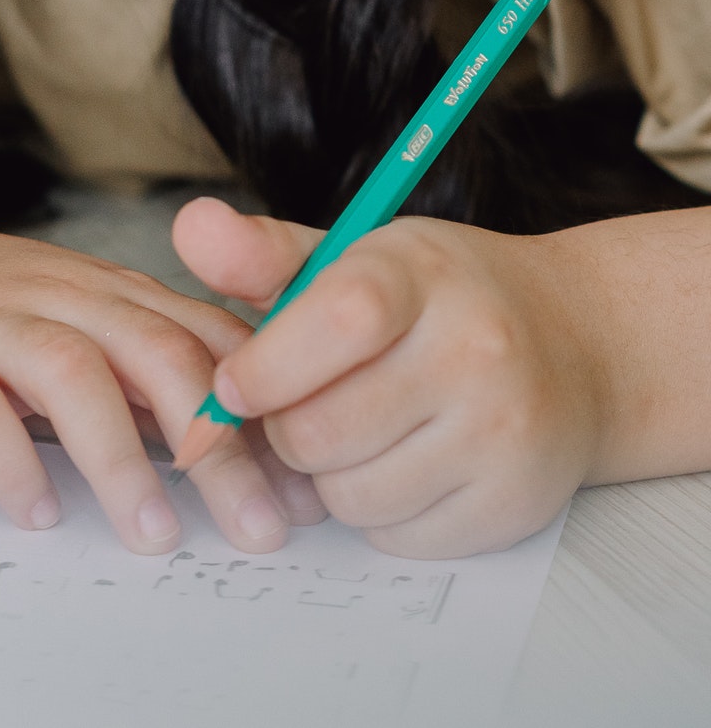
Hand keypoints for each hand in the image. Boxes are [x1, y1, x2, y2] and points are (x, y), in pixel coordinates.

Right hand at [0, 215, 320, 554]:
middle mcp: (53, 295)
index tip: (308, 486)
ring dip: (121, 457)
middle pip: (154, 352)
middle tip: (259, 526)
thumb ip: (145, 375)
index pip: (203, 334)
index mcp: (102, 290)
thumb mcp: (68, 327)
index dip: (264, 408)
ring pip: (70, 372)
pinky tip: (36, 508)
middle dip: (217, 441)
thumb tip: (249, 456)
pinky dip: (8, 458)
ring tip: (155, 536)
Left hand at [172, 196, 602, 555]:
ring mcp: (501, 432)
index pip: (335, 319)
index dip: (265, 366)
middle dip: (286, 428)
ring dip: (329, 475)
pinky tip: (400, 462)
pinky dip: (379, 513)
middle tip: (299, 406)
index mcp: (422, 275)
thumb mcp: (356, 255)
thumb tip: (190, 226)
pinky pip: (396, 537)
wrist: (574, 342)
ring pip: (351, 495)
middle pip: (322, 429)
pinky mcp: (512, 503)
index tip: (233, 386)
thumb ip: (264, 253)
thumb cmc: (439, 298)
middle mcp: (473, 350)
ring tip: (354, 430)